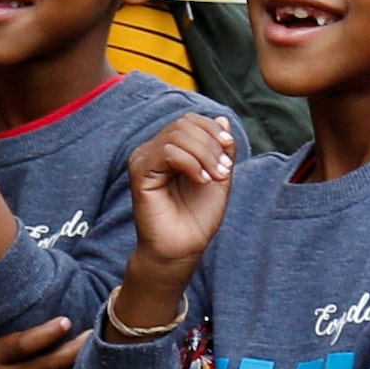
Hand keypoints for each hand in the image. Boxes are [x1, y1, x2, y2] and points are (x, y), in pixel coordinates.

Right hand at [119, 112, 237, 281]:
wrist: (183, 248)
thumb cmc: (198, 217)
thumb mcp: (219, 176)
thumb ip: (221, 149)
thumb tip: (222, 120)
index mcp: (168, 149)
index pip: (189, 121)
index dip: (212, 130)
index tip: (230, 151)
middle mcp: (152, 150)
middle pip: (184, 125)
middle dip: (211, 145)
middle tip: (223, 172)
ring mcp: (143, 160)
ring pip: (177, 135)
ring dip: (204, 155)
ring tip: (214, 178)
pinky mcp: (139, 172)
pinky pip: (167, 152)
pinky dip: (191, 163)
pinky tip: (201, 181)